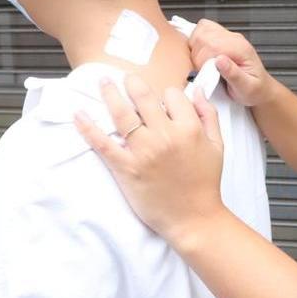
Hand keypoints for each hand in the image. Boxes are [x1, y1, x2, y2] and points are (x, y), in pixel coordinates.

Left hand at [74, 74, 227, 244]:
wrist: (194, 219)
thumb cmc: (206, 183)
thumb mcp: (217, 146)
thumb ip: (209, 116)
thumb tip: (197, 92)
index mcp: (189, 129)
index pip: (173, 95)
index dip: (167, 94)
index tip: (161, 100)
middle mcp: (165, 136)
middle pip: (144, 98)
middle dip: (133, 83)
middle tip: (124, 78)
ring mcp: (144, 152)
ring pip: (122, 115)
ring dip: (109, 94)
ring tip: (103, 83)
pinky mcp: (127, 169)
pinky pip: (103, 144)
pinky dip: (88, 128)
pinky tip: (79, 115)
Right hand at [189, 19, 277, 106]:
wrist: (261, 89)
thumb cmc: (255, 90)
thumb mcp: (246, 88)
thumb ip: (234, 74)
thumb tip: (220, 60)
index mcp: (241, 49)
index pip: (212, 44)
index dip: (202, 60)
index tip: (205, 74)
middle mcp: (234, 39)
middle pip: (203, 34)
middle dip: (197, 54)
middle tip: (203, 70)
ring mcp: (227, 37)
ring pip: (201, 29)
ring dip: (196, 47)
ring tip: (203, 64)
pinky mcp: (221, 38)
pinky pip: (203, 31)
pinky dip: (197, 43)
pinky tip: (202, 57)